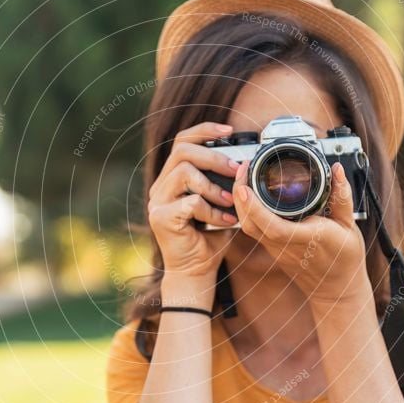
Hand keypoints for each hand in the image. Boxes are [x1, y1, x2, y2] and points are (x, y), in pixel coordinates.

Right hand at [148, 122, 239, 279]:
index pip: (183, 141)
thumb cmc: (209, 240)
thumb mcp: (223, 205)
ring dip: (213, 186)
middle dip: (214, 156)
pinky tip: (224, 223)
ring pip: (184, 172)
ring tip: (230, 201)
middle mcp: (161, 187)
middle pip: (182, 150)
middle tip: (236, 169)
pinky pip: (190, 202)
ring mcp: (158, 202)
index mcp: (173, 179)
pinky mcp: (161, 218)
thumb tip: (245, 165)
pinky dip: (212, 211)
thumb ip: (229, 185)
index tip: (230, 130)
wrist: (196, 272)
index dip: (205, 130)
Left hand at [231, 159, 371, 303]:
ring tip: (243, 176)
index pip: (275, 226)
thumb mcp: (349, 226)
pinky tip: (248, 193)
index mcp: (308, 239)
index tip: (244, 187)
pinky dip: (246, 210)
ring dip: (240, 202)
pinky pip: (253, 229)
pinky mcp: (272, 249)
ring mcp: (276, 249)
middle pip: (252, 224)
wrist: (336, 289)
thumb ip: (342, 197)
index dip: (255, 208)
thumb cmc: (345, 258)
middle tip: (242, 168)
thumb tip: (337, 170)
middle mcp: (287, 246)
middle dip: (240, 196)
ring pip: (248, 227)